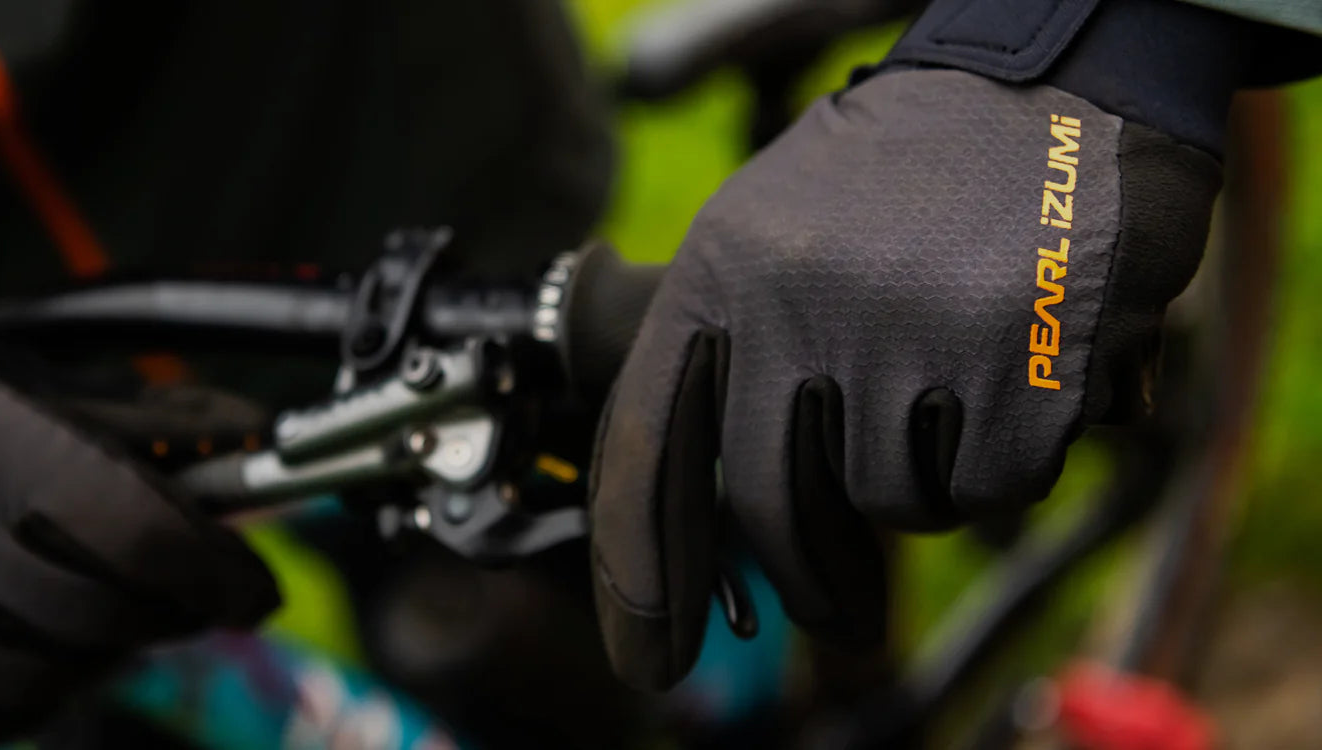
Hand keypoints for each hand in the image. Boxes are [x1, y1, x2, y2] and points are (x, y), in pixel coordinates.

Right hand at [0, 317, 277, 747]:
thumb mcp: (16, 382)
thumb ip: (135, 417)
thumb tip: (254, 437)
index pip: (146, 533)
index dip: (219, 572)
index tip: (251, 592)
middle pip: (110, 613)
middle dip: (168, 610)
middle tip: (183, 597)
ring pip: (51, 682)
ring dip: (96, 655)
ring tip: (94, 617)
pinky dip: (18, 699)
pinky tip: (21, 651)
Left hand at [587, 68, 1220, 687]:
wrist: (1058, 81)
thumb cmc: (910, 175)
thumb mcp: (775, 232)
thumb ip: (732, 352)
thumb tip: (704, 503)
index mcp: (720, 271)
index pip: (647, 446)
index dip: (639, 570)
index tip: (649, 656)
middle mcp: (796, 304)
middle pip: (773, 506)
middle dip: (809, 575)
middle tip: (840, 617)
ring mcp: (904, 336)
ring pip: (893, 502)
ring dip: (929, 476)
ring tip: (958, 379)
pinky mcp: (1015, 366)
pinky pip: (991, 486)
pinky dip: (1011, 457)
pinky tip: (1024, 373)